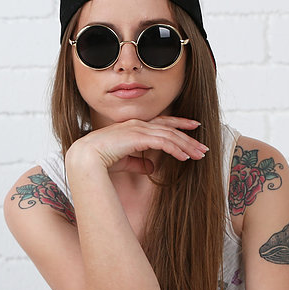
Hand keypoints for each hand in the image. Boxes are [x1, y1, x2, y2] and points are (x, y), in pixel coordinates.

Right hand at [66, 116, 207, 176]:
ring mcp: (139, 129)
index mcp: (134, 127)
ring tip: (200, 155)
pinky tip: (185, 157)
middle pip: (170, 128)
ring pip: (170, 135)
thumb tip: (151, 167)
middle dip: (188, 137)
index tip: (193, 127)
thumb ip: (138, 163)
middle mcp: (138, 125)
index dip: (179, 124)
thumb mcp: (124, 162)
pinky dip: (176, 149)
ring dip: (187, 145)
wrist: (85, 158)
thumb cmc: (99, 160)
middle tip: (203, 147)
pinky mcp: (139, 137)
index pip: (161, 123)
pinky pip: (164, 142)